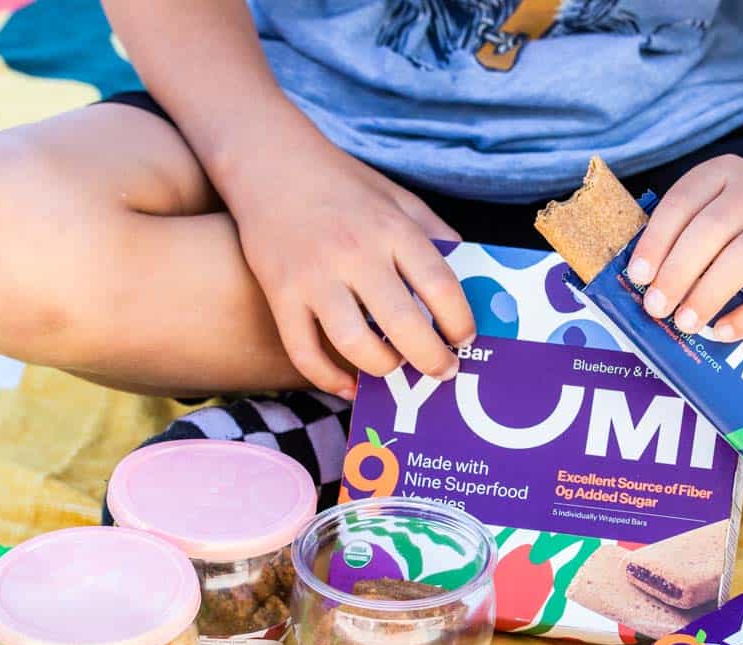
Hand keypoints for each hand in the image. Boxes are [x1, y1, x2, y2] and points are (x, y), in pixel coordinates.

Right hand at [227, 124, 473, 398]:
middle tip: (443, 370)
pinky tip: (350, 386)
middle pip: (404, 324)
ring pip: (355, 344)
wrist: (270, 161)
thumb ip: (436, 236)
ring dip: (384, 368)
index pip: (440, 286)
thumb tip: (472, 278)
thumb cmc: (343, 184)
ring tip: (397, 368)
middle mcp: (355, 253)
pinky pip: (304, 352)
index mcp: (392, 229)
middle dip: (431, 359)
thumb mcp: (399, 198)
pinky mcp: (280, 293)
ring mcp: (314, 276)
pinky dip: (328, 380)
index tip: (465, 338)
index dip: (460, 322)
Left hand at [628, 155, 742, 340]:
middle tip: (656, 307)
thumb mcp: (712, 215)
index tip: (637, 276)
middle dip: (677, 271)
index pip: (682, 202)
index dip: (656, 241)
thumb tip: (644, 286)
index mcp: (724, 172)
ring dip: (708, 293)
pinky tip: (723, 332)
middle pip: (712, 228)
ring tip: (685, 323)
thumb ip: (680, 239)